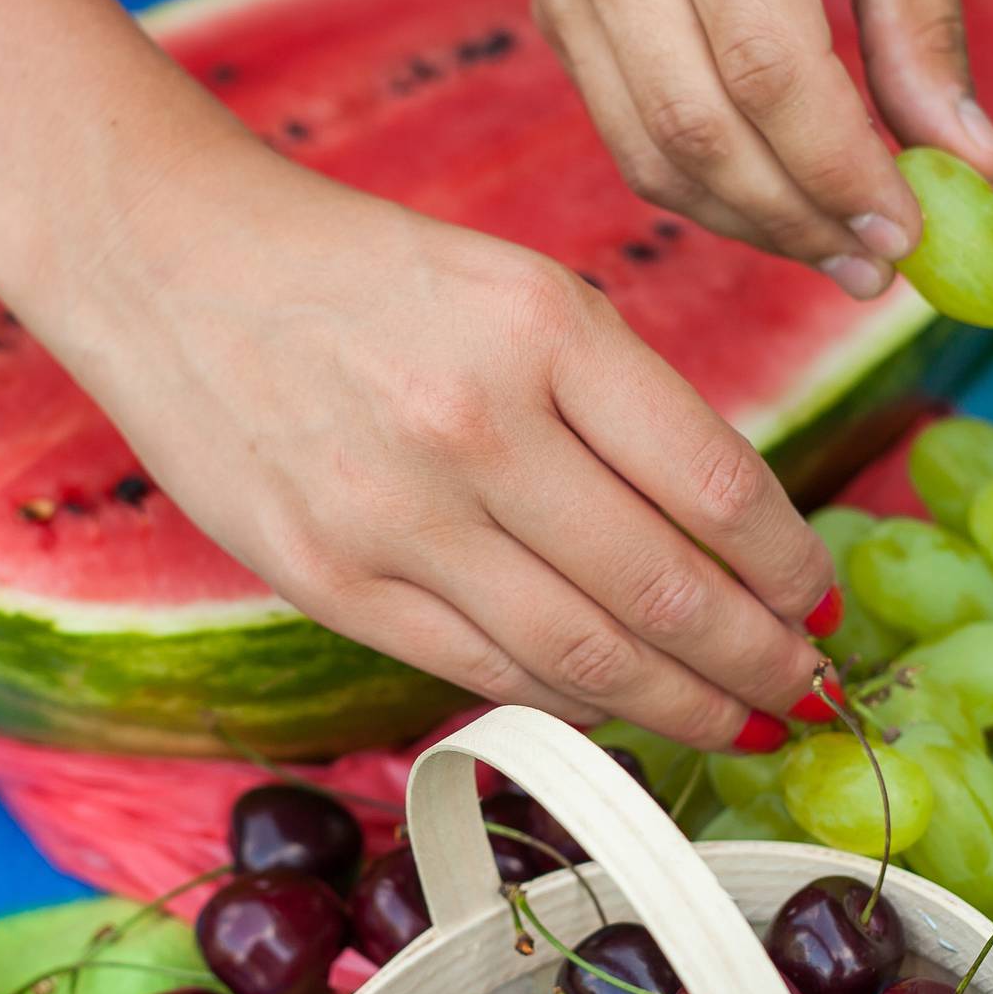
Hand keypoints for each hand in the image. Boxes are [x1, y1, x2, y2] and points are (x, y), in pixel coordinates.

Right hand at [45, 135, 836, 748]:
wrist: (172, 270)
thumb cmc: (365, 276)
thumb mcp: (517, 292)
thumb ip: (618, 404)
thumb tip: (727, 540)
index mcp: (544, 330)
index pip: (716, 484)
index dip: (788, 566)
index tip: (820, 602)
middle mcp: (474, 427)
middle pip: (664, 590)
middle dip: (758, 661)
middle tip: (807, 694)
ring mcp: (392, 516)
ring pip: (580, 654)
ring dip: (680, 704)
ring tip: (738, 723)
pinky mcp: (326, 581)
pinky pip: (480, 668)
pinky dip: (567, 699)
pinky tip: (616, 705)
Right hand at [533, 0, 992, 297]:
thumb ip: (926, 31)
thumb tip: (969, 164)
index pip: (768, 69)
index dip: (838, 169)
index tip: (905, 229)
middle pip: (697, 129)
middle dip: (794, 216)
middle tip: (873, 262)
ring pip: (647, 150)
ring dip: (746, 220)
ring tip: (830, 248)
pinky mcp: (549, 4)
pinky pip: (624, 130)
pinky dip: (701, 182)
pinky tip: (770, 199)